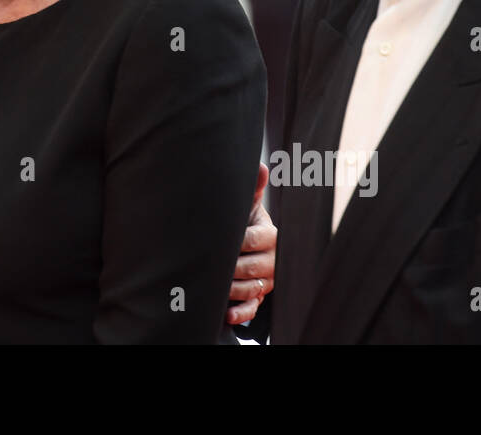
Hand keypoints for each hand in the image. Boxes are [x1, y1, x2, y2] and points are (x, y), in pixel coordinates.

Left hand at [227, 162, 275, 325]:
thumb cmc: (243, 221)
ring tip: (214, 288)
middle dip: (231, 268)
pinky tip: (227, 313)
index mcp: (270, 236)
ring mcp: (265, 281)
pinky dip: (240, 312)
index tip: (219, 242)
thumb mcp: (247, 205)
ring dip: (232, 290)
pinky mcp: (257, 298)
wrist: (247, 242)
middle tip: (210, 267)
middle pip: (253, 268)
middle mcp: (271, 260)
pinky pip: (252, 309)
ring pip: (252, 289)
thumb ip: (252, 189)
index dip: (238, 242)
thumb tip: (260, 166)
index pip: (256, 239)